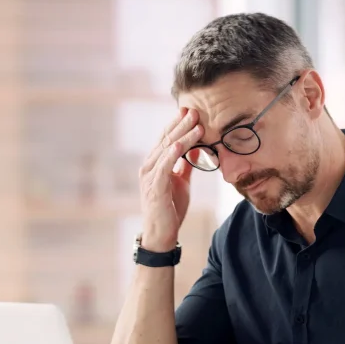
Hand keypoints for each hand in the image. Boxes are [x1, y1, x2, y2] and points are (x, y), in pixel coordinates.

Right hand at [138, 108, 203, 251]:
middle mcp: (149, 166)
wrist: (161, 233)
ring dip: (182, 135)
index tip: (190, 111)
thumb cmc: (170, 208)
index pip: (167, 139)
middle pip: (167, 140)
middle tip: (195, 110)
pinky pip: (164, 167)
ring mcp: (149, 176)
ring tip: (195, 123)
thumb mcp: (181, 182)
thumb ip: (185, 165)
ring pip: (167, 150)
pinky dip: (172, 154)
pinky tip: (181, 144)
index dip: (178, 124)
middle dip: (181, 124)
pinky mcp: (154, 188)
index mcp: (155, 163)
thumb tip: (194, 149)